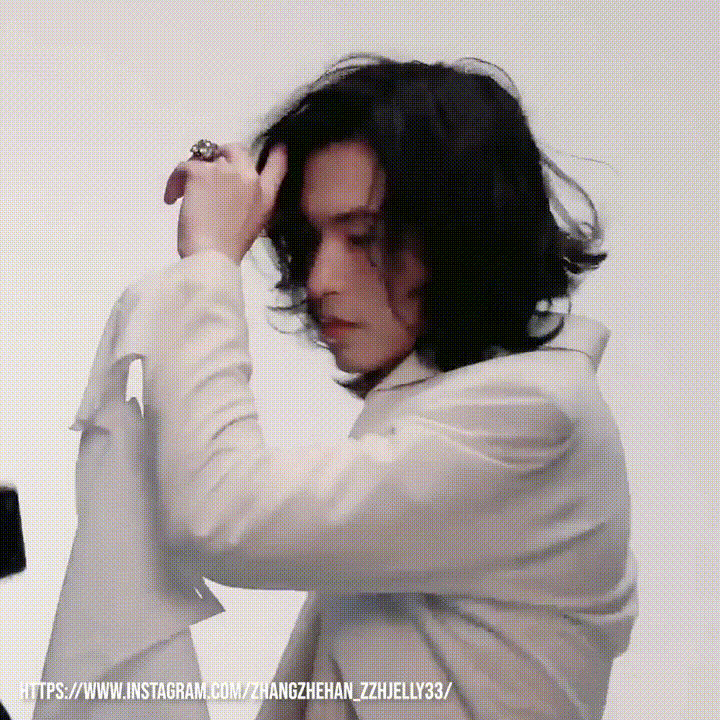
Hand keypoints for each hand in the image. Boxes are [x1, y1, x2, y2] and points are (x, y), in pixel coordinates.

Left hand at [164, 143, 286, 263]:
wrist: (213, 255)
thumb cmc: (232, 247)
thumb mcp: (255, 224)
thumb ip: (252, 202)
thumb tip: (237, 191)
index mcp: (266, 194)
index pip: (278, 165)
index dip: (277, 153)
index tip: (278, 147)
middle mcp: (249, 176)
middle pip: (234, 150)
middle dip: (219, 157)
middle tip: (205, 176)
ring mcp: (225, 171)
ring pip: (204, 157)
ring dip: (193, 172)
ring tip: (184, 193)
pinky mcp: (200, 172)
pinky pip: (183, 166)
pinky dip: (174, 183)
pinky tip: (172, 200)